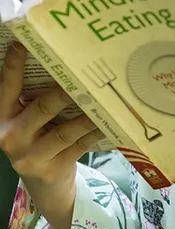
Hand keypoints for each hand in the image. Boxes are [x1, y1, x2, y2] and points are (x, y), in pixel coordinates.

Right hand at [0, 42, 103, 192]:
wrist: (44, 185)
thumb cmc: (38, 140)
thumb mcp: (27, 121)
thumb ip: (35, 99)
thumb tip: (65, 64)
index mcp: (2, 118)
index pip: (6, 87)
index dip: (13, 65)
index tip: (22, 43)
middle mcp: (11, 137)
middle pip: (42, 107)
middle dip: (65, 91)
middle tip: (83, 74)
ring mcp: (31, 156)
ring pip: (66, 130)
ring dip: (89, 114)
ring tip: (105, 99)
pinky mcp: (53, 169)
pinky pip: (80, 146)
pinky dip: (96, 132)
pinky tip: (110, 122)